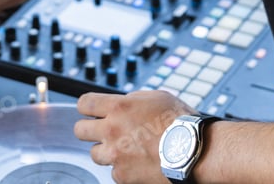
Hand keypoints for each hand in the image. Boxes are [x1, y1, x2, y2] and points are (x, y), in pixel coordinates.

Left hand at [75, 90, 195, 183]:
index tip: (91, 110)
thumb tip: (122, 102)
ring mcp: (114, 155)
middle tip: (102, 131)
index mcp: (118, 107)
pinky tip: (138, 163)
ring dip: (106, 151)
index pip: (85, 103)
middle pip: (80, 130)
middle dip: (89, 129)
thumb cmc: (179, 123)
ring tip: (124, 150)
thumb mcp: (155, 97)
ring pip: (94, 154)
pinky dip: (123, 169)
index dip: (87, 107)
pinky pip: (114, 172)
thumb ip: (132, 100)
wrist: (193, 152)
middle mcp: (111, 130)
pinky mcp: (121, 176)